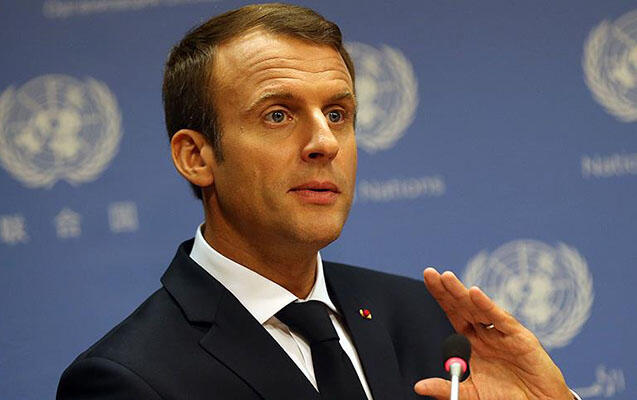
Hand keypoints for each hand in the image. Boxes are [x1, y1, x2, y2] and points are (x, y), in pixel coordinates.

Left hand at [414, 267, 572, 399]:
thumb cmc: (505, 397)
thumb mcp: (470, 393)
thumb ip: (446, 387)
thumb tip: (418, 386)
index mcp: (473, 342)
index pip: (453, 312)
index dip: (441, 295)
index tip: (428, 278)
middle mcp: (486, 333)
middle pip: (462, 306)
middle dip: (446, 289)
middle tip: (430, 273)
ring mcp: (502, 333)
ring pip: (478, 308)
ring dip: (461, 293)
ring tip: (446, 278)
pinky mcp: (520, 337)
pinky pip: (500, 318)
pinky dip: (487, 305)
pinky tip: (475, 293)